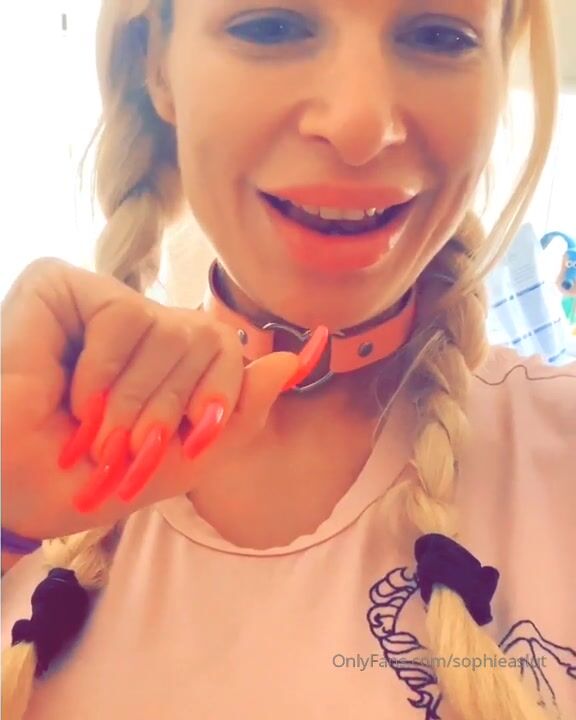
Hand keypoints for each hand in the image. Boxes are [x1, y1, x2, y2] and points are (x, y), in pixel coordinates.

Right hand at [1, 259, 325, 539]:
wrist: (18, 495)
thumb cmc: (91, 480)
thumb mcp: (184, 458)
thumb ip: (241, 412)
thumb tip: (294, 360)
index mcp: (168, 357)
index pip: (228, 348)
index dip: (217, 398)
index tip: (189, 442)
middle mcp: (140, 323)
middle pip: (206, 337)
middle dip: (169, 410)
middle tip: (125, 448)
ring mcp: (101, 300)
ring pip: (167, 326)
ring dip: (131, 399)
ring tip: (93, 427)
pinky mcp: (58, 284)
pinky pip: (122, 314)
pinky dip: (101, 371)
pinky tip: (69, 393)